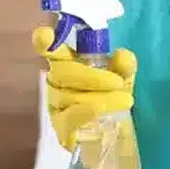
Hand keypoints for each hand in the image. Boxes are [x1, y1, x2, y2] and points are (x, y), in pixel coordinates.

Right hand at [32, 26, 136, 150]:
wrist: (117, 132)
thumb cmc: (114, 97)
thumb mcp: (123, 77)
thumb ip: (124, 65)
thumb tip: (122, 56)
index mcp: (67, 62)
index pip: (51, 49)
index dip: (44, 42)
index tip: (45, 36)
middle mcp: (56, 82)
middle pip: (64, 72)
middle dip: (93, 76)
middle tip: (119, 82)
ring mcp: (56, 105)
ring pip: (71, 96)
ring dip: (101, 97)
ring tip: (125, 101)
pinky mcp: (61, 129)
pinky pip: (70, 118)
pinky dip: (86, 112)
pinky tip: (99, 113)